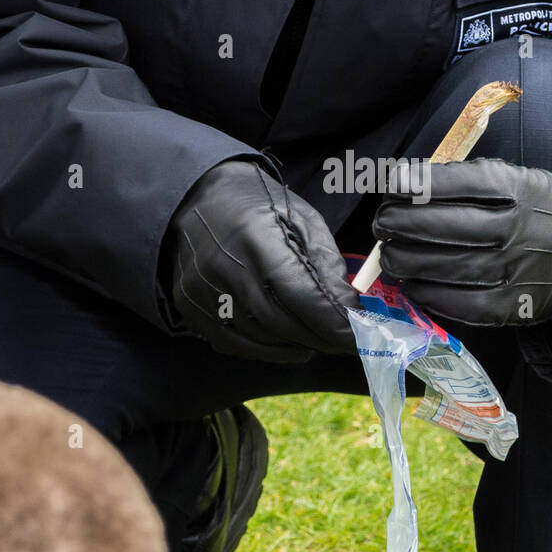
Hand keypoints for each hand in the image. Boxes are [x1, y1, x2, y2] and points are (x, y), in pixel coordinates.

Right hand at [168, 161, 358, 360]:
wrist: (195, 200)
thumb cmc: (257, 206)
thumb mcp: (301, 219)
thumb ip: (325, 264)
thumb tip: (349, 308)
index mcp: (256, 237)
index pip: (302, 294)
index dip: (334, 321)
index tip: (361, 334)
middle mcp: (224, 268)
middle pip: (282, 322)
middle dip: (321, 338)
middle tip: (348, 342)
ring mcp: (202, 292)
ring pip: (260, 339)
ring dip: (298, 345)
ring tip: (323, 340)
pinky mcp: (190, 308)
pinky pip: (235, 345)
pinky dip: (269, 351)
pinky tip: (291, 345)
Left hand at [373, 158, 551, 326]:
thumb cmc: (536, 210)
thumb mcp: (516, 179)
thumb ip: (467, 182)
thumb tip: (406, 188)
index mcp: (516, 189)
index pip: (458, 182)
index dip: (418, 183)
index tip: (392, 182)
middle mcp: (515, 228)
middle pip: (445, 226)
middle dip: (402, 223)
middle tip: (383, 222)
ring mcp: (515, 270)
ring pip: (446, 266)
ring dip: (406, 260)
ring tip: (390, 254)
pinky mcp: (513, 306)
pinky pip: (461, 303)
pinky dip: (429, 294)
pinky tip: (412, 284)